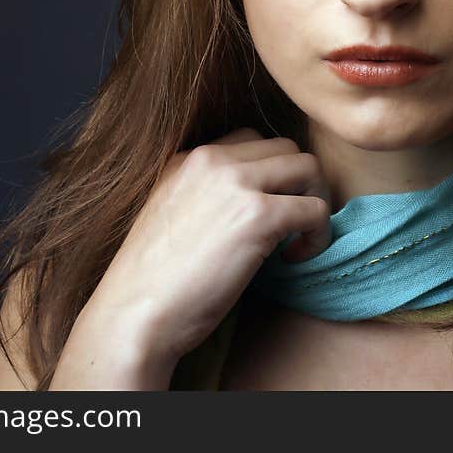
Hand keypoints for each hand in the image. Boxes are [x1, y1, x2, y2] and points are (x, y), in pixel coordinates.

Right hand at [50, 127, 331, 387]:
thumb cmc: (151, 281)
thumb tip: (246, 207)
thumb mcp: (170, 215)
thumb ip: (204, 197)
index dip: (269, 173)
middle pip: (285, 148)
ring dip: (314, 201)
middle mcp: (212, 159)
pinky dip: (318, 235)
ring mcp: (237, 183)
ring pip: (308, 167)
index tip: (267, 207)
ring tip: (297, 239)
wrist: (134, 313)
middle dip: (298, 183)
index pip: (250, 140)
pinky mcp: (259, 216)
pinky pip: (315, 210)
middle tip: (292, 223)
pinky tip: (294, 259)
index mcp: (188, 159)